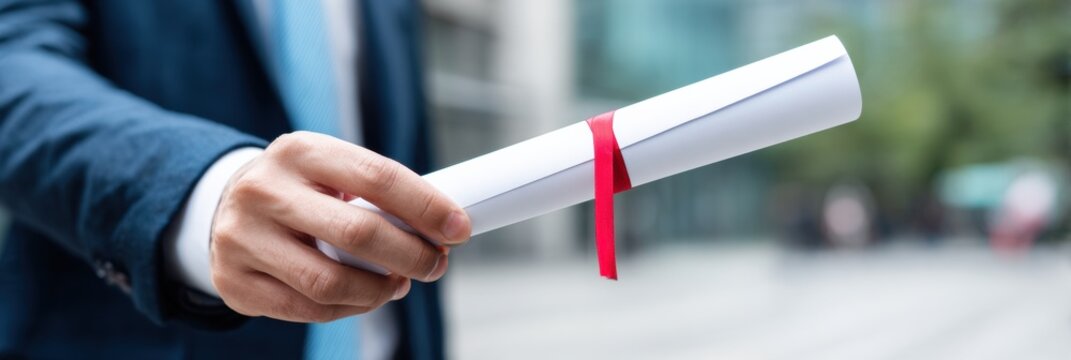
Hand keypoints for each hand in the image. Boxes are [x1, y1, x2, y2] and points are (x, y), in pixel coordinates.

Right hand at [209, 131, 470, 322]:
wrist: (224, 208)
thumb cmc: (301, 190)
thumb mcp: (331, 171)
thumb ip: (377, 193)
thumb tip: (441, 226)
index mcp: (299, 151)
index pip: (377, 177)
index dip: (426, 206)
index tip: (459, 228)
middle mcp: (264, 190)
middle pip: (358, 233)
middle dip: (411, 255)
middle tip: (435, 264)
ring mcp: (242, 238)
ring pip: (331, 282)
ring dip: (380, 290)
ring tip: (399, 283)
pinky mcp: (234, 282)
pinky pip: (308, 310)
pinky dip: (349, 308)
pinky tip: (364, 296)